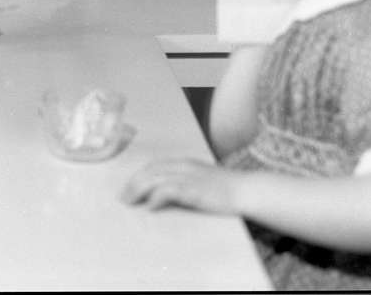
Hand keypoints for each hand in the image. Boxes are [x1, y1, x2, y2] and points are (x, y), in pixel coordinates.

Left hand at [121, 157, 242, 214]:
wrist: (247, 190)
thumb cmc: (225, 188)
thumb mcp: (201, 178)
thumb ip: (184, 180)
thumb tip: (166, 192)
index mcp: (183, 163)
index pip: (153, 166)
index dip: (138, 176)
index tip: (128, 187)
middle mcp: (183, 167)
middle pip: (150, 171)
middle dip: (133, 184)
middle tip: (123, 198)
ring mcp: (188, 177)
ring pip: (155, 179)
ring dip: (138, 191)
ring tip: (130, 202)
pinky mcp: (195, 190)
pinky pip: (170, 191)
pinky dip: (157, 197)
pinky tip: (150, 207)